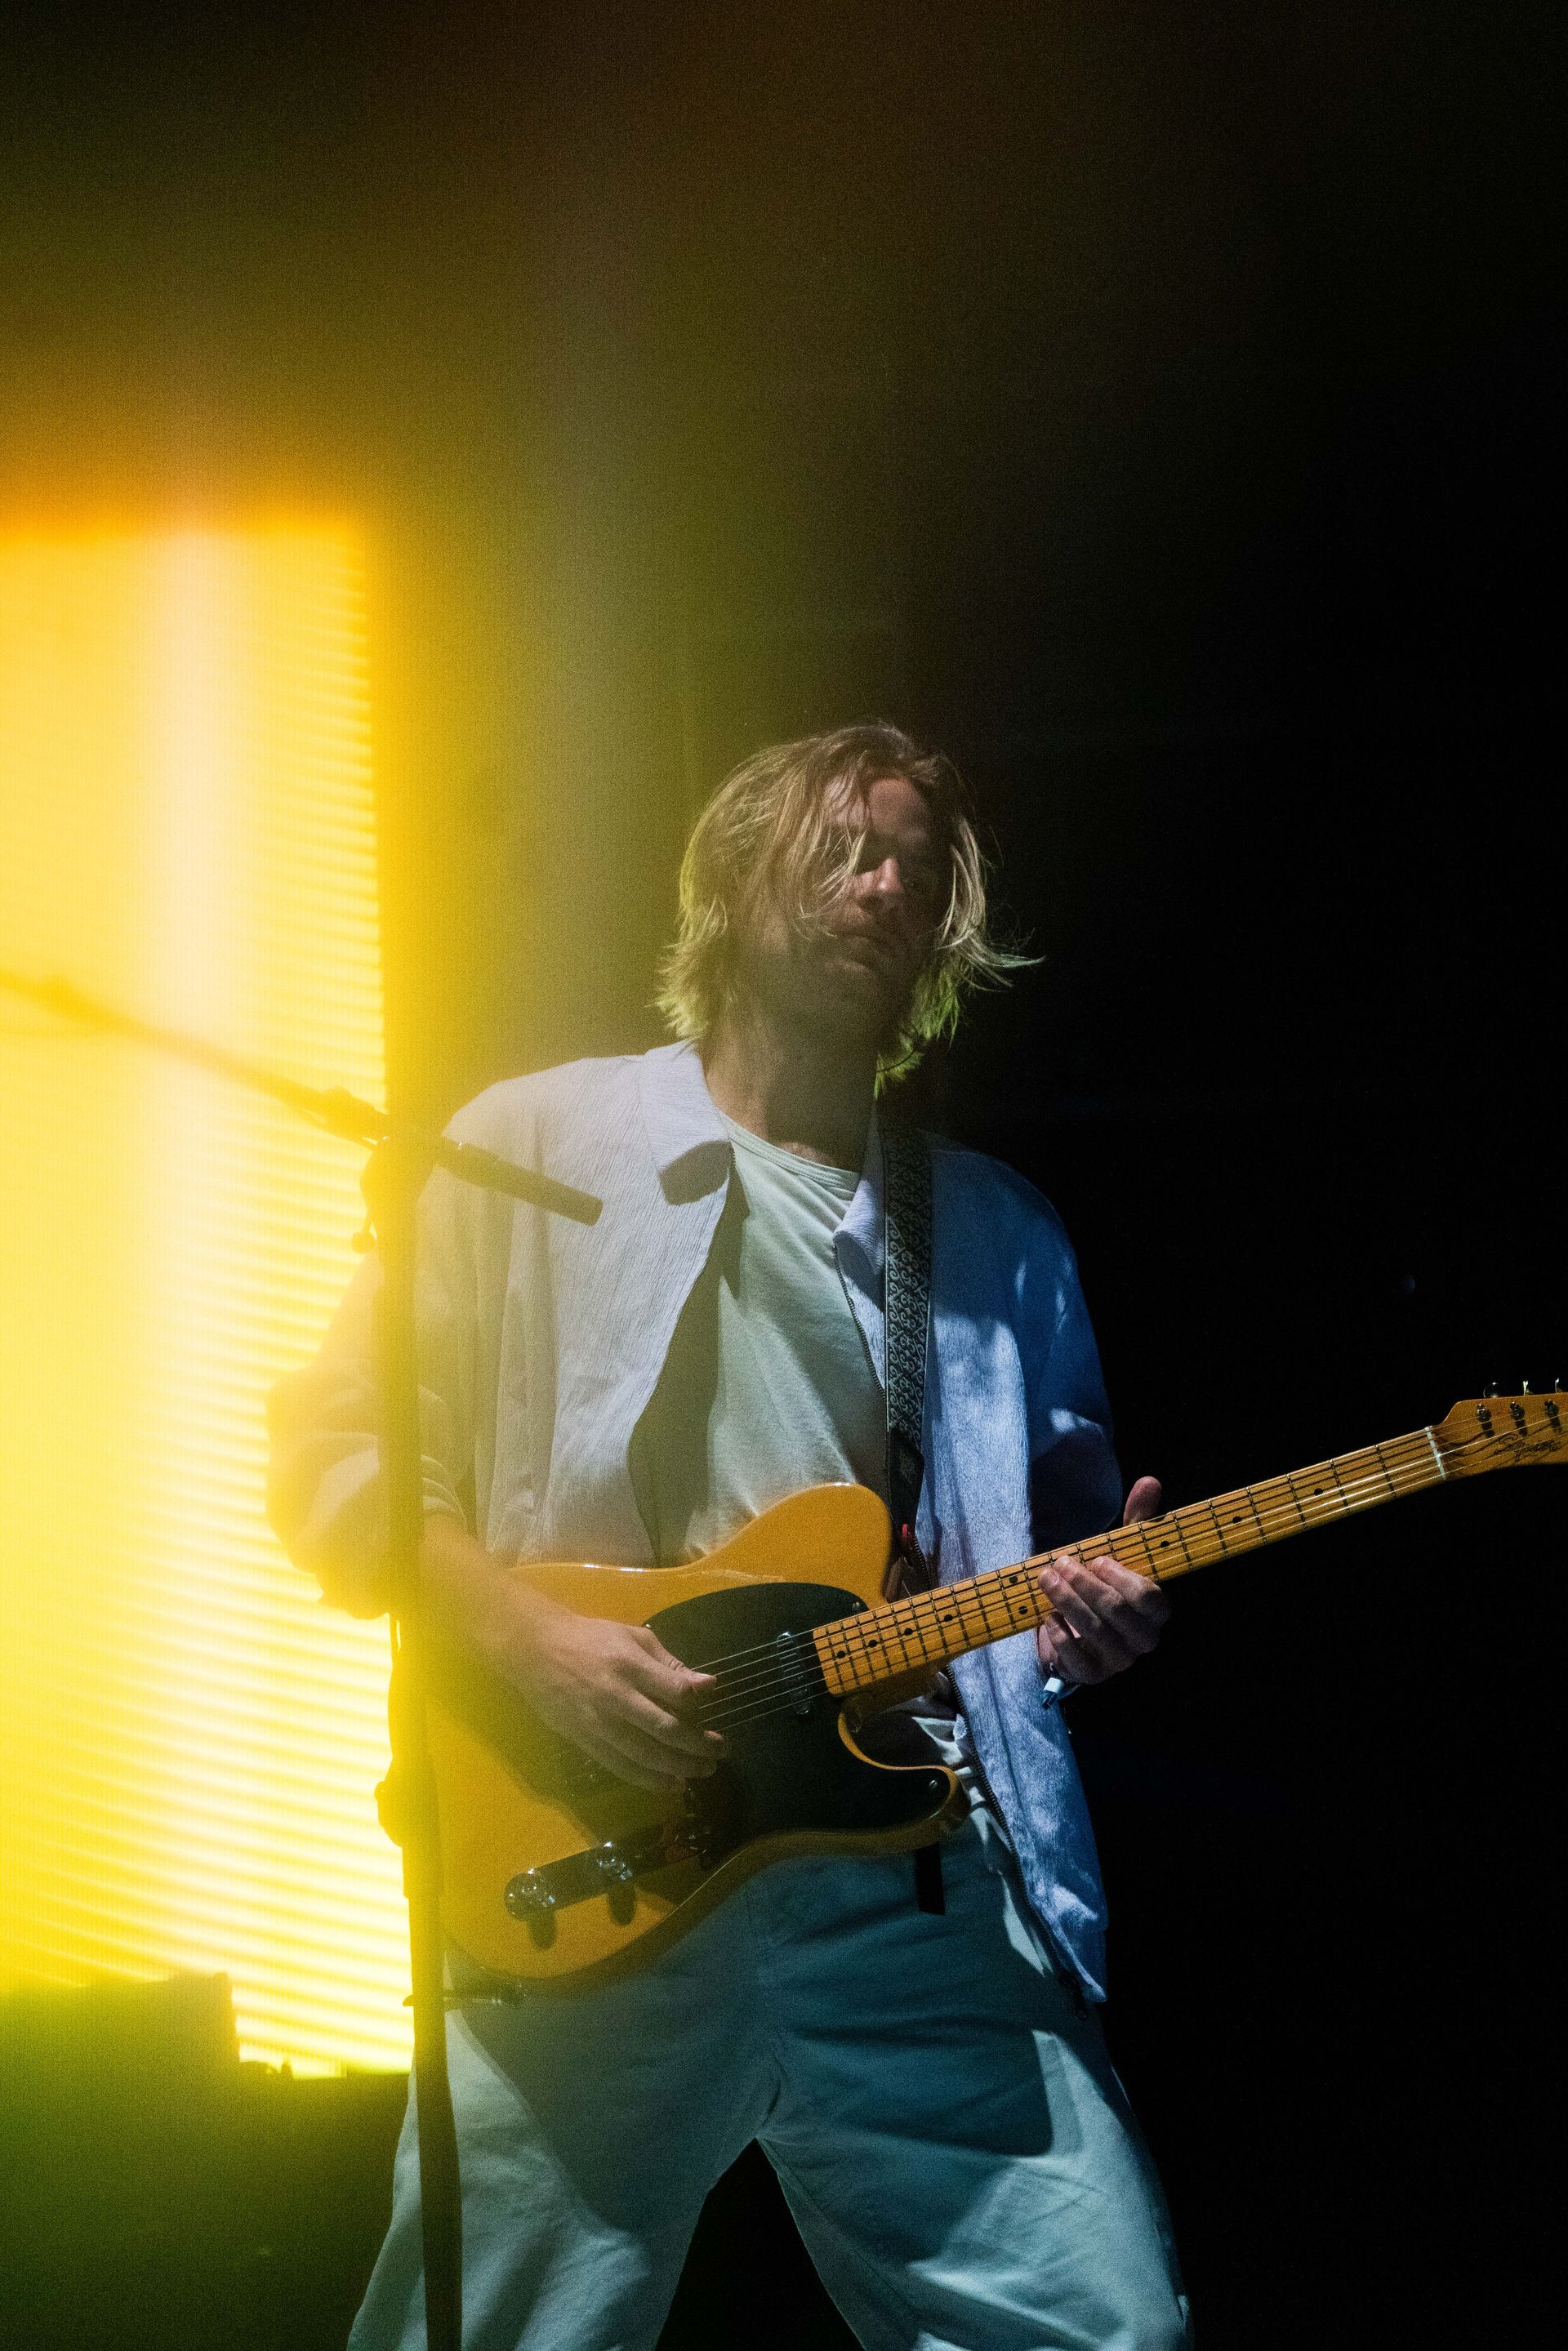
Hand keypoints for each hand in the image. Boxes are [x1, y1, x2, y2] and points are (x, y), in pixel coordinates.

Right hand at [420, 1516, 723, 1790]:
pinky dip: (648, 1779)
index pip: (675, 1691)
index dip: (699, 1701)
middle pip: (665, 1728)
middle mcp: (616, 1696)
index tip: (713, 1703)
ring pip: (645, 1754)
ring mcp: (599, 1723)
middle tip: (720, 1751)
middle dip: (698, 1744)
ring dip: (679, 1767)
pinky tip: (671, 1784)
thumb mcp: (633, 1636)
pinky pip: (621, 1766)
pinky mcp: (585, 1741)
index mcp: (629, 1664)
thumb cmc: (591, 1638)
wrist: (536, 1650)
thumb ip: (669, 1662)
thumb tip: (705, 1685)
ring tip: (703, 1771)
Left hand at [1035, 1474, 1170, 1687]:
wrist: (1074, 1626)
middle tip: (1060, 1563)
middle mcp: (1143, 1640)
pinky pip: (1076, 1660)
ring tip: (1046, 1579)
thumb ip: (1137, 1520)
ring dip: (1066, 1601)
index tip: (1098, 1558)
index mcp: (1156, 1611)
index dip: (1122, 1578)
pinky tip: (1046, 1617)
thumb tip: (1150, 1481)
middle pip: (1117, 1612)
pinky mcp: (1092, 1676)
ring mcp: (1119, 1661)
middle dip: (1085, 1584)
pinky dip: (1058, 1635)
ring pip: (1094, 1632)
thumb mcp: (1119, 1551)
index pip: (1151, 1599)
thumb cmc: (1103, 1584)